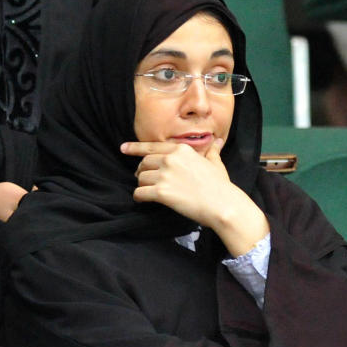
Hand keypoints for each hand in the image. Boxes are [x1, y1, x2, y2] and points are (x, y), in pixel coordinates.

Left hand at [121, 139, 267, 255]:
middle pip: (144, 163)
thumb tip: (218, 141)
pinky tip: (142, 199)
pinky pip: (140, 192)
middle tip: (143, 178)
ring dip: (142, 184)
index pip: (152, 146)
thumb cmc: (221, 185)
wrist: (223, 205)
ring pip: (141, 177)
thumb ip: (212, 151)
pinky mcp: (161, 192)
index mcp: (181, 149)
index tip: (123, 148)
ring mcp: (165, 175)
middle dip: (142, 171)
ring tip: (148, 190)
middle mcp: (171, 159)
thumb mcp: (215, 163)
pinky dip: (139, 196)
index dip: (135, 148)